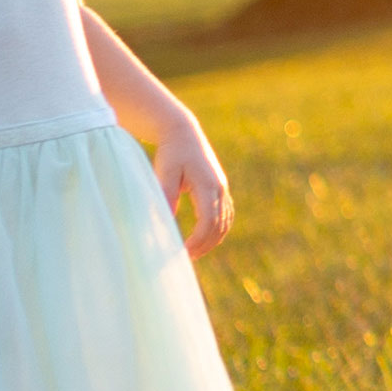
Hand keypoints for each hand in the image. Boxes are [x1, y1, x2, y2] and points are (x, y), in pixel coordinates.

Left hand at [155, 110, 234, 257]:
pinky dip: (218, 229)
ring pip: (226, 221)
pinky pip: (226, 214)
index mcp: (207, 184)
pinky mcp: (220, 188)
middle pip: (219, 224)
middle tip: (187, 258)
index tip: (183, 251)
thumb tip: (166, 221)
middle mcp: (219, 188)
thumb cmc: (171, 152)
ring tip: (195, 253)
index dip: (198, 239)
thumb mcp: (165, 172)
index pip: (209, 220)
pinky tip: (205, 238)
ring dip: (213, 239)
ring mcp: (222, 188)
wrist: (183, 132)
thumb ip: (166, 195)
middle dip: (205, 244)